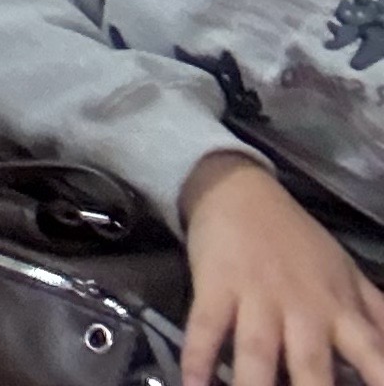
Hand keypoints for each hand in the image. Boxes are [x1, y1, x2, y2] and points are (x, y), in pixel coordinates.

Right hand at [180, 153, 383, 385]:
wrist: (239, 192)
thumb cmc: (299, 243)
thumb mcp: (348, 276)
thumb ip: (379, 318)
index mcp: (340, 309)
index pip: (373, 353)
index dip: (382, 377)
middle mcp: (302, 308)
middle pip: (310, 364)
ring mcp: (255, 297)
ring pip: (256, 352)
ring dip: (252, 385)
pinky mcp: (214, 285)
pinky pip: (204, 327)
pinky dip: (197, 358)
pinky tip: (193, 385)